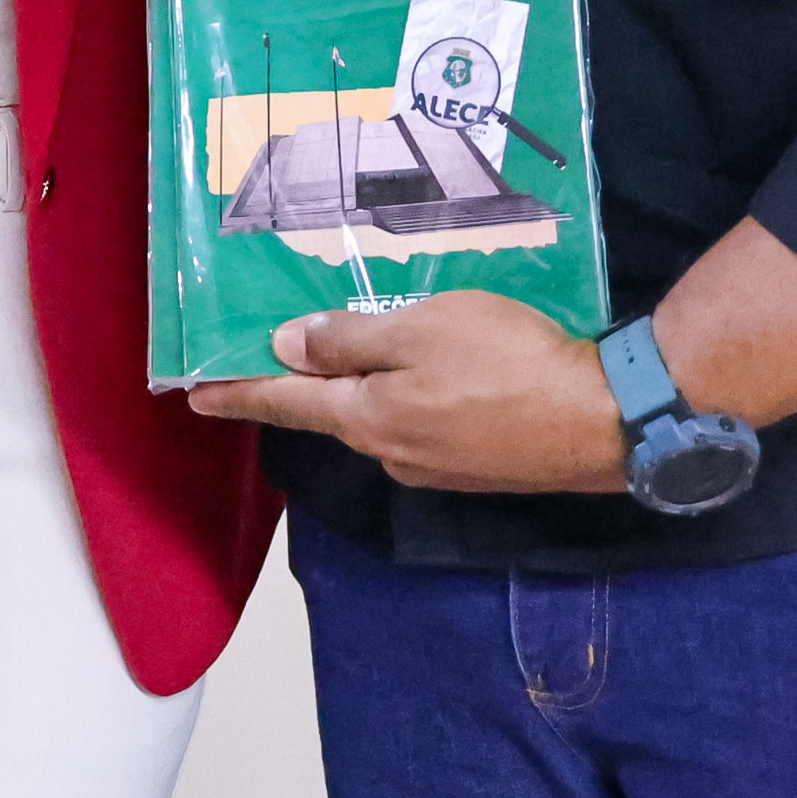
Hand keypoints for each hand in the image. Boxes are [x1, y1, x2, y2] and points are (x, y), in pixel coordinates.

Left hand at [190, 289, 623, 494]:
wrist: (604, 420)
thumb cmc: (507, 361)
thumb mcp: (419, 330)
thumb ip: (350, 340)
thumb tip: (285, 348)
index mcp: (368, 418)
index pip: (286, 403)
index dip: (239, 393)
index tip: (192, 394)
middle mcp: (392, 453)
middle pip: (333, 411)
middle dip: (305, 382)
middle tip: (279, 348)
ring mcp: (437, 467)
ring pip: (381, 417)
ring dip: (366, 386)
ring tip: (367, 344)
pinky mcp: (477, 466)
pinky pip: (423, 425)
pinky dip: (410, 396)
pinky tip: (431, 373)